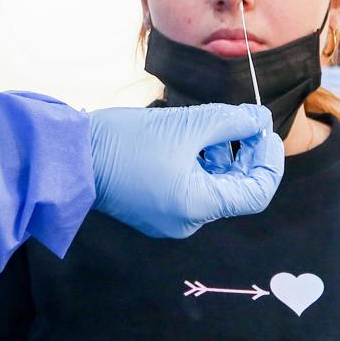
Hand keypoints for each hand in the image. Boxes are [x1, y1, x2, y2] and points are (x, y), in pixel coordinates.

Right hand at [89, 103, 283, 238]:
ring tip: (207, 125)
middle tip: (243, 120)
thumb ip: (231, 121)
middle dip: (243, 153)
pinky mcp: (155, 207)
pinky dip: (198, 162)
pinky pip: (190, 187)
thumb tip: (260, 119)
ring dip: (219, 154)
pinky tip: (187, 138)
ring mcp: (169, 218)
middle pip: (235, 189)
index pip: (256, 193)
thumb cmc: (124, 142)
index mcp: (197, 207)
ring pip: (212, 185)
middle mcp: (186, 221)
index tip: (265, 131)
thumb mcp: (186, 125)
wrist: (71, 154)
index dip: (268, 160)